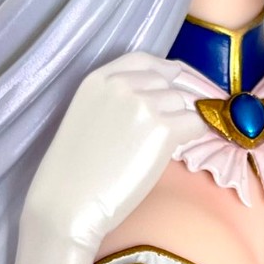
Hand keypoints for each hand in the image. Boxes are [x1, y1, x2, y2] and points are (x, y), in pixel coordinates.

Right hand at [21, 56, 204, 255]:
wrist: (68, 204)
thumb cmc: (74, 173)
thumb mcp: (87, 118)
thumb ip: (116, 101)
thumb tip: (158, 98)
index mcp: (98, 79)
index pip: (143, 60)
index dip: (163, 71)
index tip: (175, 79)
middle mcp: (122, 84)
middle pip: (166, 84)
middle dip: (169, 106)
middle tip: (161, 134)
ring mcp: (144, 104)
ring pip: (182, 105)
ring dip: (178, 125)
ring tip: (154, 152)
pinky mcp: (163, 129)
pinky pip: (196, 124)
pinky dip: (194, 137)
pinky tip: (176, 153)